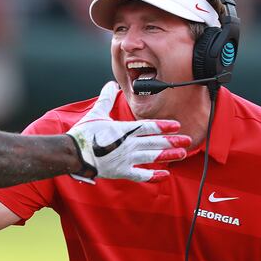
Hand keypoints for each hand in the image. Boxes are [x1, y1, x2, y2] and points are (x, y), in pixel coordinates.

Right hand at [66, 81, 190, 182]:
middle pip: (155, 141)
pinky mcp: (121, 172)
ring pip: (152, 157)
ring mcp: (126, 159)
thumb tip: (110, 85)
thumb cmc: (83, 134)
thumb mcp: (96, 113)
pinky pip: (141, 175)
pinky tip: (164, 175)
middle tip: (188, 140)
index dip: (164, 126)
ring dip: (168, 155)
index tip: (176, 125)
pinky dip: (153, 176)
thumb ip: (106, 99)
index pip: (149, 126)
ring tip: (182, 154)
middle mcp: (129, 144)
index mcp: (124, 129)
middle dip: (172, 140)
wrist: (73, 153)